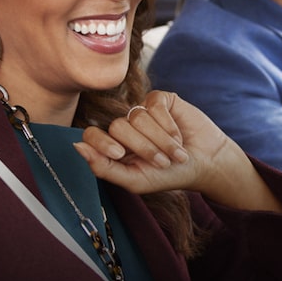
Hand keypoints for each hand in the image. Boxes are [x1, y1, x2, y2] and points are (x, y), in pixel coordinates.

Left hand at [74, 91, 281, 210]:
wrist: (205, 164)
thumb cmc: (169, 176)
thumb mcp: (135, 180)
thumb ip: (103, 167)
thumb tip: (76, 146)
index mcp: (114, 147)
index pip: (91, 134)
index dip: (102, 142)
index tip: (119, 153)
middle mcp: (125, 127)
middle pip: (118, 127)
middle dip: (143, 148)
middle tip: (162, 162)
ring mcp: (143, 111)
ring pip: (137, 117)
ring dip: (160, 140)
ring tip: (176, 152)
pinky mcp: (161, 100)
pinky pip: (154, 105)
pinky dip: (168, 124)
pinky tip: (179, 135)